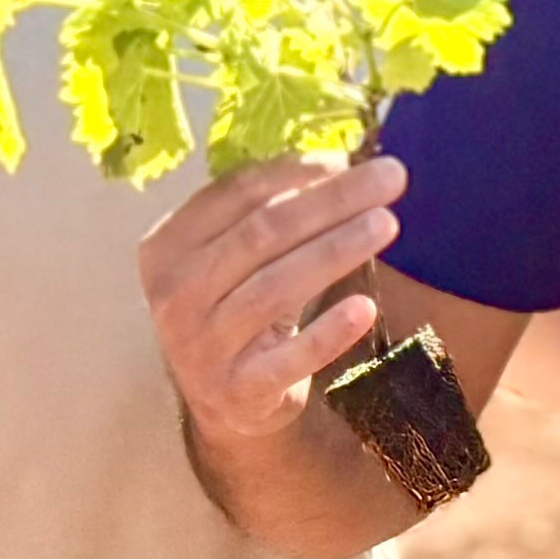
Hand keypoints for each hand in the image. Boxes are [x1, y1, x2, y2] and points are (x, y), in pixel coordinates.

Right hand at [138, 154, 404, 456]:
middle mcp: (175, 294)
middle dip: (332, 200)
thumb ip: (264, 213)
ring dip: (336, 250)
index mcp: (168, 246)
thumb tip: (340, 161)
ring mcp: (203, 346)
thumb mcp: (230, 259)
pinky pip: (290, 357)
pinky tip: (365, 308)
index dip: (297, 171)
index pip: (237, 194)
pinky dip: (328, 332)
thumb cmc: (235, 308)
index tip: (350, 156)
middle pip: (262, 233)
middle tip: (391, 177)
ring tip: (387, 224)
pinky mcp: (239, 390)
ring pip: (276, 287)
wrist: (222, 402)